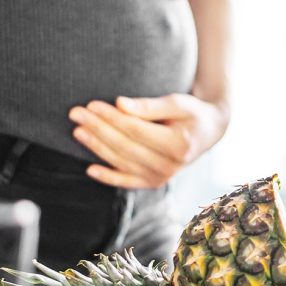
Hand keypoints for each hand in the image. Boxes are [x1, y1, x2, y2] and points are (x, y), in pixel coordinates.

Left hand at [69, 94, 227, 188]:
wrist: (209, 133)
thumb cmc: (192, 112)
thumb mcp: (178, 102)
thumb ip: (149, 106)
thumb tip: (119, 104)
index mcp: (179, 144)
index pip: (136, 130)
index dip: (112, 117)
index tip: (91, 104)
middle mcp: (171, 165)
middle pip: (125, 146)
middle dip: (98, 129)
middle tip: (76, 113)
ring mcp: (163, 177)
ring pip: (122, 162)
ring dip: (97, 147)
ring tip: (77, 131)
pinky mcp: (155, 183)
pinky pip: (127, 182)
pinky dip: (108, 177)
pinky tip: (90, 169)